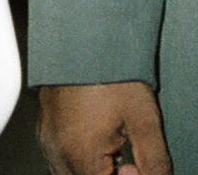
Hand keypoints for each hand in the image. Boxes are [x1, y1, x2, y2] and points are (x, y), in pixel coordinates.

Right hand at [39, 81, 170, 174]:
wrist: (86, 35)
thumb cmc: (113, 71)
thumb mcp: (144, 120)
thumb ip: (154, 162)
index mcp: (80, 155)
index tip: (136, 165)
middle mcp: (57, 152)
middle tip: (126, 158)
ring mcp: (47, 140)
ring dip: (93, 171)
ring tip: (114, 146)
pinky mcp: (44, 128)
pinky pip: (59, 160)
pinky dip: (79, 160)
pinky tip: (98, 140)